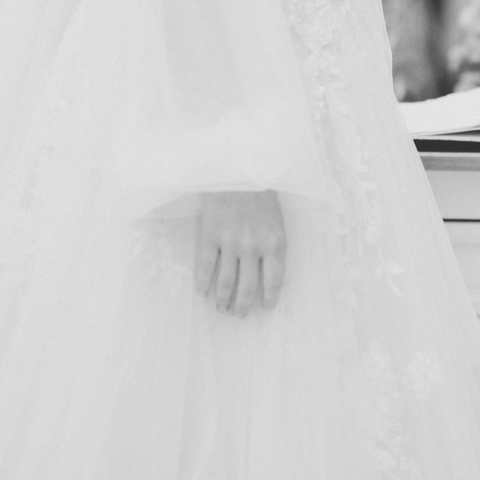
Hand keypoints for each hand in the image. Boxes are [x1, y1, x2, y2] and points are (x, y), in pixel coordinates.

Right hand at [195, 190, 285, 315]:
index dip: (269, 298)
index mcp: (275, 243)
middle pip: (248, 287)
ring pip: (226, 282)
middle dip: (243, 305)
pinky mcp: (210, 235)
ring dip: (223, 299)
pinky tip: (201, 293)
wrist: (238, 164)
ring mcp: (230, 243)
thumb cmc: (261, 187)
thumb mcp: (277, 217)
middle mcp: (253, 248)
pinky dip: (203, 283)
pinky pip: (206, 266)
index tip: (266, 307)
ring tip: (222, 309)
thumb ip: (273, 242)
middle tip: (239, 315)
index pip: (274, 280)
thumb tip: (267, 267)